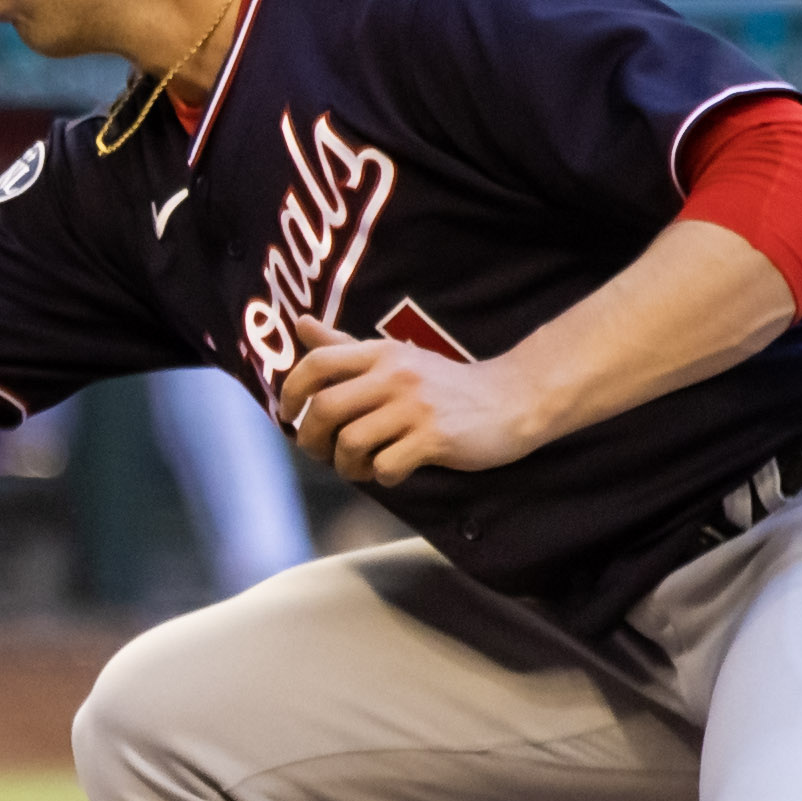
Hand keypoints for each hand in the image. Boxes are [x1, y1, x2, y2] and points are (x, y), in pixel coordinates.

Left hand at [275, 312, 554, 484]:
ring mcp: (415, 407)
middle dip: (310, 440)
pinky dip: (381, 477)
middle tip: (321, 453)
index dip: (290, 392)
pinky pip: (385, 467)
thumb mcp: (396, 357)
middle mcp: (394, 375)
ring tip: (360, 466)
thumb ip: (346, 346)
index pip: (317, 364)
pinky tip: (393, 471)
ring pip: (349, 443)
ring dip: (345, 466)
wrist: (512, 399)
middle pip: (324, 409)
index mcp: (381, 354)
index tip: (289, 416)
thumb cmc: (446, 385)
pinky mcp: (435, 438)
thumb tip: (299, 323)